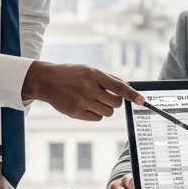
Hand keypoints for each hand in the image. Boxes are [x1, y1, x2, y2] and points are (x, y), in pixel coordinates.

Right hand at [24, 61, 142, 120]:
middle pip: (116, 103)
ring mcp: (82, 102)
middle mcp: (89, 88)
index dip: (132, 94)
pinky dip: (95, 113)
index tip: (141, 100)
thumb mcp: (89, 70)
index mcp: (94, 75)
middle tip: (106, 96)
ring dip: (105, 107)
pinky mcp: (76, 113)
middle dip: (115, 101)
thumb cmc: (71, 74)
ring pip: (108, 112)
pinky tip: (85, 105)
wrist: (46, 81)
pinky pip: (97, 118)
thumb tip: (128, 87)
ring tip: (93, 99)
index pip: (119, 87)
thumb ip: (109, 79)